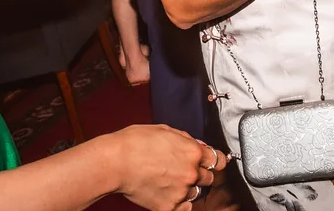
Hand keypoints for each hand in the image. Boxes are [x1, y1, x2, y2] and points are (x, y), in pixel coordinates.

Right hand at [106, 124, 225, 210]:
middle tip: (183, 170)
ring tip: (170, 180)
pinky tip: (168, 193)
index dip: (212, 161)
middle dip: (199, 174)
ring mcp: (181, 192)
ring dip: (188, 188)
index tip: (209, 162)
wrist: (115, 162)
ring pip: (196, 193)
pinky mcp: (169, 206)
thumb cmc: (135, 143)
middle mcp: (191, 173)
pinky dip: (179, 203)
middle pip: (208, 178)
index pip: (218, 160)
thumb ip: (186, 140)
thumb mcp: (165, 130)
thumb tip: (197, 146)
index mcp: (193, 152)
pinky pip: (184, 208)